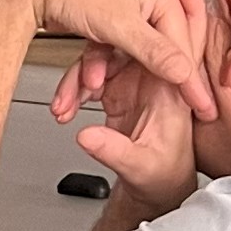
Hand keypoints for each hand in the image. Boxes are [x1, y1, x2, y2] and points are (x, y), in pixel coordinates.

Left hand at [9, 0, 215, 120]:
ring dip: (104, 78)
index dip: (189, 81)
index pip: (182, 46)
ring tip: (85, 90)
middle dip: (144, 85)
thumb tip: (181, 72)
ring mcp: (129, 14)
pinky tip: (81, 82)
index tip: (201, 108)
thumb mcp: (119, 24)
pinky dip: (93, 68)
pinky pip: (109, 54)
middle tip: (157, 112)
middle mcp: (151, 2)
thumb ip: (153, 51)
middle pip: (158, 54)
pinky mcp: (109, 24)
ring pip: (127, 58)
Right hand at [63, 51, 201, 212]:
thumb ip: (113, 150)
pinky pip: (89, 78)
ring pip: (100, 61)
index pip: (151, 49)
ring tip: (62, 107)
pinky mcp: (117, 90)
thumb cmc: (163, 174)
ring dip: (75, 81)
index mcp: (168, 88)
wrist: (157, 186)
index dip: (125, 44)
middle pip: (119, 48)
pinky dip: (72, 93)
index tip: (99, 56)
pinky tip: (64, 111)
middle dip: (90, 64)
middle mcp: (152, 78)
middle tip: (76, 87)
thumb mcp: (139, 167)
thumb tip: (85, 135)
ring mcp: (133, 82)